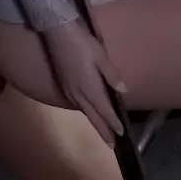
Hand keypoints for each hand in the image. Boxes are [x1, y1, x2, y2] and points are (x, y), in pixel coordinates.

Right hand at [42, 20, 126, 145]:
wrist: (57, 34)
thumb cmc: (83, 44)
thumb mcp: (101, 57)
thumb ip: (111, 75)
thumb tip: (123, 91)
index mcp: (90, 88)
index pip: (104, 111)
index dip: (113, 123)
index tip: (121, 134)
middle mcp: (78, 94)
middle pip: (93, 117)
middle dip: (103, 131)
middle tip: (112, 145)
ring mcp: (69, 90)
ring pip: (84, 112)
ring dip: (94, 123)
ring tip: (103, 132)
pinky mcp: (64, 85)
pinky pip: (76, 104)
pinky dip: (85, 112)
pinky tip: (88, 111)